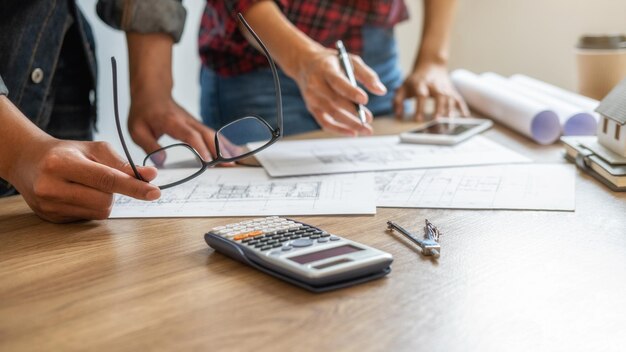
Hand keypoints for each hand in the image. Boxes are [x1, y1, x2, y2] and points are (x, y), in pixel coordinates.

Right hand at [9, 138, 160, 222]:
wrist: (28, 161)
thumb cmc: (66, 153)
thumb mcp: (94, 149)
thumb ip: (123, 164)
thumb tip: (150, 176)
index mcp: (62, 162)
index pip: (106, 179)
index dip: (133, 187)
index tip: (154, 192)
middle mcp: (51, 186)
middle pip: (105, 200)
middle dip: (112, 192)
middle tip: (99, 179)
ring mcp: (49, 205)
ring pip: (99, 213)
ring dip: (103, 201)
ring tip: (86, 185)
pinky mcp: (51, 218)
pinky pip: (88, 219)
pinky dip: (91, 207)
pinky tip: (76, 194)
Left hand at [128, 97, 224, 164]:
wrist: (151, 93)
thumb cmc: (143, 112)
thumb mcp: (137, 130)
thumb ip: (149, 146)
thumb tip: (162, 162)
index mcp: (172, 122)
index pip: (190, 135)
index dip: (200, 147)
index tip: (208, 160)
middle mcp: (187, 121)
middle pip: (207, 134)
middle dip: (219, 149)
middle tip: (229, 164)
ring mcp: (194, 122)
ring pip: (212, 134)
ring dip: (224, 147)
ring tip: (233, 162)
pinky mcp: (197, 125)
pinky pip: (211, 135)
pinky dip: (221, 144)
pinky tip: (229, 153)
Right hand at [290, 46, 387, 135]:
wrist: (305, 64)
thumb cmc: (332, 62)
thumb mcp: (350, 61)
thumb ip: (367, 75)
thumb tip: (382, 91)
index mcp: (325, 69)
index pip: (337, 82)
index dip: (350, 92)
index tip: (364, 100)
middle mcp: (315, 84)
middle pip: (335, 101)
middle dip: (353, 111)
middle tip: (369, 118)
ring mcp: (312, 98)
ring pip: (332, 114)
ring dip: (350, 123)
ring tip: (366, 130)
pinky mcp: (312, 108)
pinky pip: (325, 123)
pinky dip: (339, 130)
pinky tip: (353, 133)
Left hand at [393, 63, 468, 120]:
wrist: (431, 65)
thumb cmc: (415, 80)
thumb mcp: (403, 87)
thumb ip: (398, 101)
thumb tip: (398, 115)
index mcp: (421, 84)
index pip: (421, 95)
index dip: (419, 107)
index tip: (418, 119)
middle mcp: (434, 85)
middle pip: (439, 96)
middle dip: (438, 108)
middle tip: (437, 120)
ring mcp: (445, 88)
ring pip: (450, 98)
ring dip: (450, 110)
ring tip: (450, 121)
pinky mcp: (452, 90)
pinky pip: (459, 99)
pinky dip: (463, 107)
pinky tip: (464, 117)